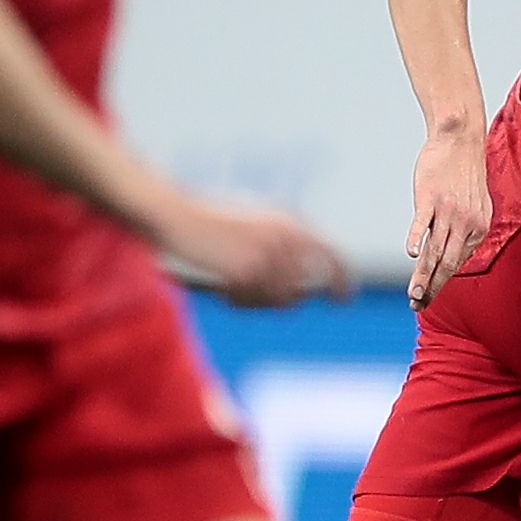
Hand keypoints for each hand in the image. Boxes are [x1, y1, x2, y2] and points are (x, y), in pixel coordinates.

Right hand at [166, 197, 352, 308]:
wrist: (175, 216)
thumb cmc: (205, 221)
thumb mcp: (250, 226)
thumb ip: (277, 248)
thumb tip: (300, 288)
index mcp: (287, 222)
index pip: (329, 254)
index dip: (342, 279)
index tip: (344, 300)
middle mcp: (284, 237)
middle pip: (302, 286)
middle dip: (286, 300)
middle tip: (261, 304)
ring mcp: (266, 254)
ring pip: (277, 299)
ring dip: (255, 301)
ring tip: (233, 290)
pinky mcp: (246, 270)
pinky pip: (252, 301)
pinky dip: (238, 301)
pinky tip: (223, 291)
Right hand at [407, 127, 492, 307]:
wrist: (460, 139)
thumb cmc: (464, 173)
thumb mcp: (476, 204)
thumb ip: (468, 229)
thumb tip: (458, 253)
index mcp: (478, 228)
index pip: (457, 263)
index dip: (440, 283)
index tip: (426, 299)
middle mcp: (465, 222)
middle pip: (447, 263)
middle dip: (432, 289)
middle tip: (418, 308)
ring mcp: (447, 210)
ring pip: (434, 250)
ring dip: (423, 275)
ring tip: (413, 296)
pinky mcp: (430, 197)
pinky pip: (422, 222)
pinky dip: (416, 238)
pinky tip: (410, 255)